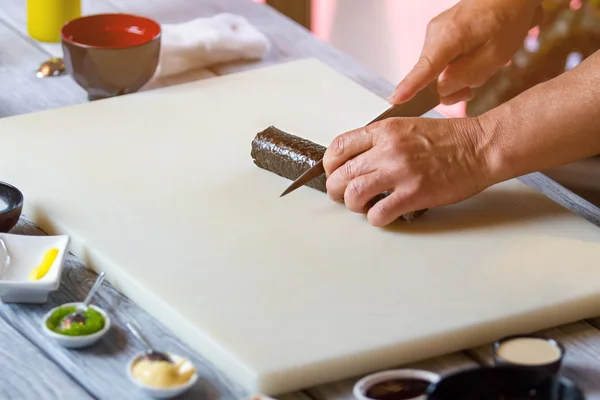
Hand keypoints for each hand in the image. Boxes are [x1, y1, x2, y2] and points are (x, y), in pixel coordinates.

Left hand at [323, 116, 493, 226]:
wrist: (480, 147)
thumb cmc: (448, 139)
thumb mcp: (407, 126)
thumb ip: (380, 141)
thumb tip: (356, 161)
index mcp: (384, 130)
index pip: (339, 147)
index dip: (328, 165)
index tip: (332, 173)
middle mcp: (387, 149)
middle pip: (340, 174)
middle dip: (335, 189)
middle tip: (342, 195)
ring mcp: (400, 172)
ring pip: (354, 195)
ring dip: (353, 205)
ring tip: (363, 205)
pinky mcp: (414, 194)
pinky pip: (378, 214)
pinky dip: (375, 219)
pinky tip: (383, 215)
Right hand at [389, 0, 542, 104]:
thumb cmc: (506, 21)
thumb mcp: (494, 56)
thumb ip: (465, 77)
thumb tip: (441, 89)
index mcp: (450, 35)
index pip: (425, 67)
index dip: (410, 86)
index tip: (395, 99)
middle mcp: (435, 33)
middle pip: (431, 75)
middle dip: (452, 86)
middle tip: (475, 84)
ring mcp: (434, 33)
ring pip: (436, 71)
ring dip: (456, 76)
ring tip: (479, 65)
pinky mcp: (438, 35)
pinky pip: (440, 61)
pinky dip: (455, 67)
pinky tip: (472, 58)